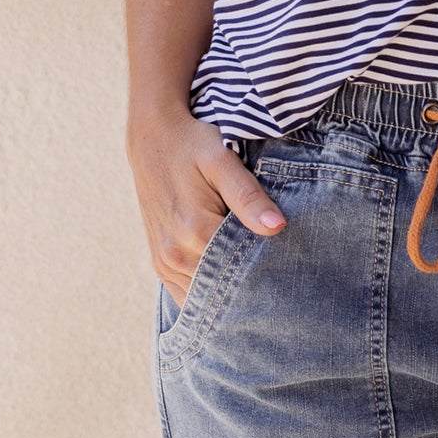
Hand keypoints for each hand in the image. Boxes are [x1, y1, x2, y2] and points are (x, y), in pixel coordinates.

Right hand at [126, 109, 286, 307]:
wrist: (152, 138)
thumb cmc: (191, 144)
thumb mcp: (222, 160)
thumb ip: (249, 196)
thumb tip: (278, 226)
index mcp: (195, 232)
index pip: (243, 271)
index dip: (267, 273)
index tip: (285, 269)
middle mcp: (176, 255)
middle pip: (224, 290)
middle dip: (250, 288)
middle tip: (276, 281)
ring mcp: (165, 264)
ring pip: (206, 299)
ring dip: (228, 294)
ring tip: (254, 281)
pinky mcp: (161, 266)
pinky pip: (187, 297)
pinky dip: (208, 297)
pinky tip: (228, 289)